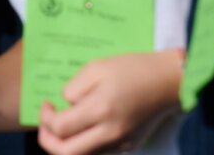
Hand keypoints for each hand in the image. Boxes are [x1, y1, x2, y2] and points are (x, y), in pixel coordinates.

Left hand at [37, 50, 182, 154]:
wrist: (168, 81)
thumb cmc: (131, 69)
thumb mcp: (96, 68)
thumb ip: (74, 89)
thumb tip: (65, 105)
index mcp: (100, 110)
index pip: (60, 128)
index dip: (45, 117)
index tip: (47, 103)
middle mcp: (110, 133)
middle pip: (67, 153)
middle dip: (48, 140)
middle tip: (47, 124)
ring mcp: (121, 143)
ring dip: (66, 144)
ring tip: (63, 125)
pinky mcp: (129, 146)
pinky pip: (99, 152)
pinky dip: (85, 143)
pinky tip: (84, 126)